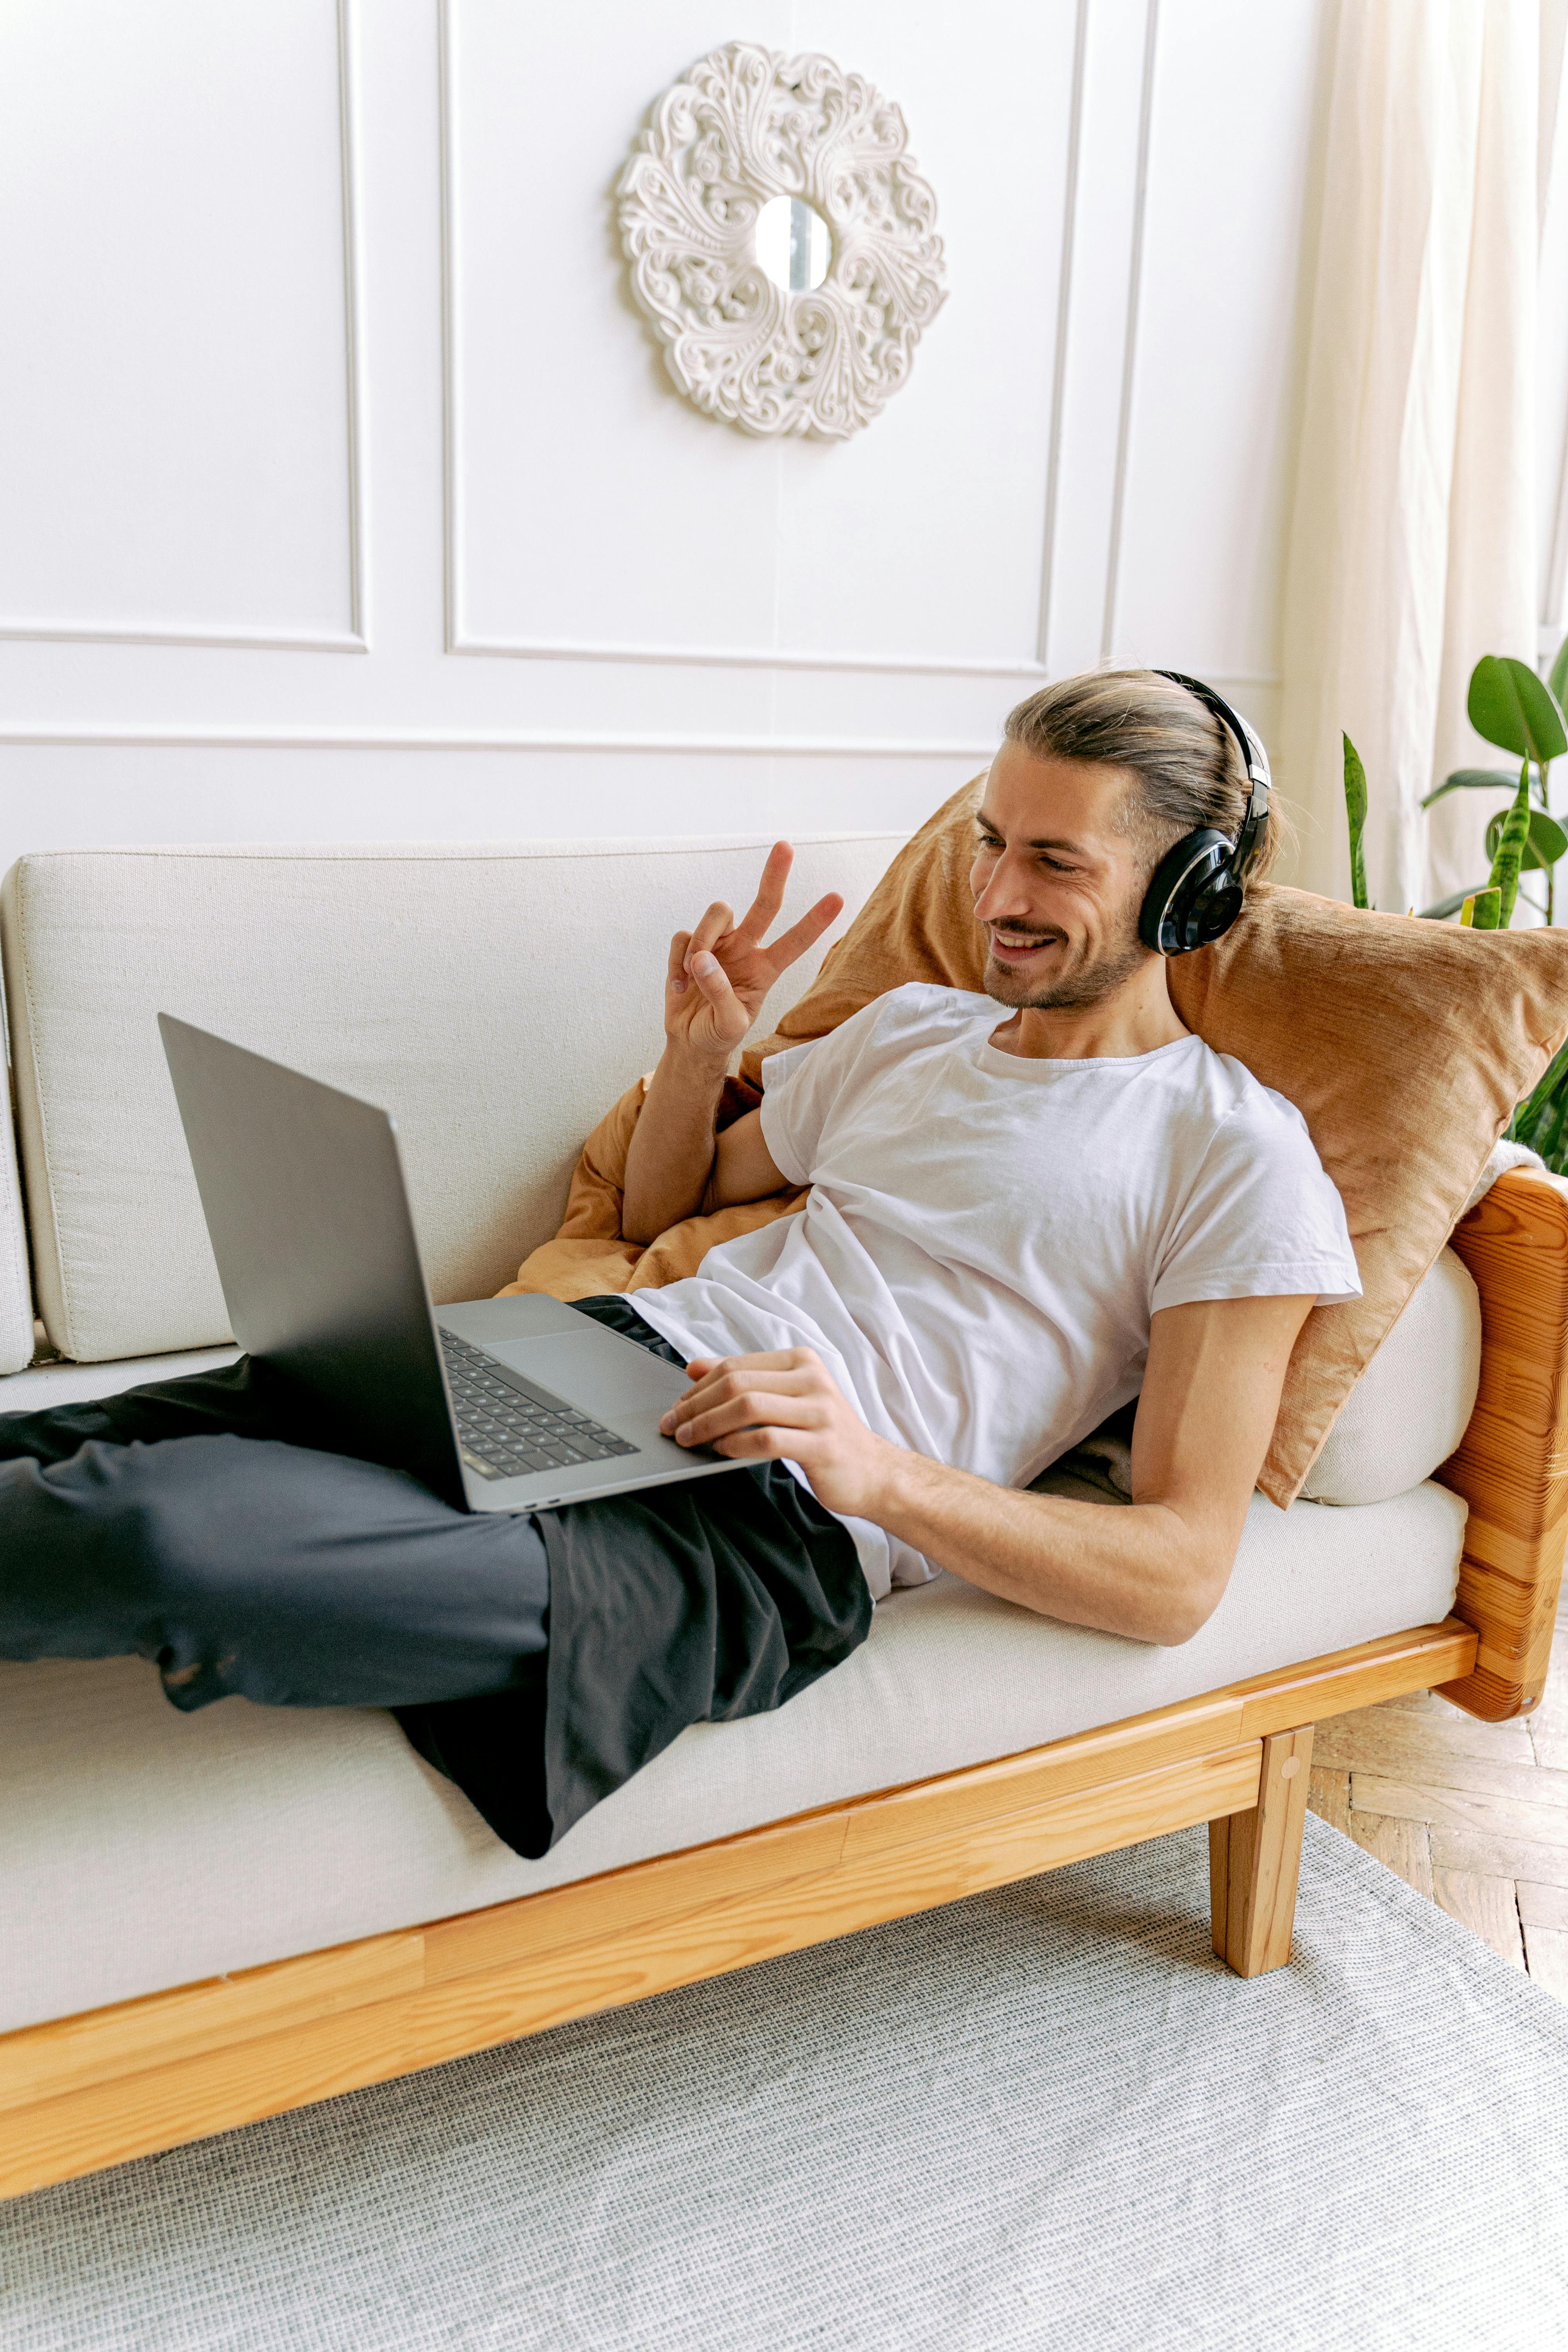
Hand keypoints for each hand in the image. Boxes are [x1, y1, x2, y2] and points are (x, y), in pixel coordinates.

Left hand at [660, 1346, 893, 1519]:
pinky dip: (736, 1444)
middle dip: (696, 1406)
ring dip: (708, 1425)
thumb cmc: (822, 1435)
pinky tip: (721, 1451)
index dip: (698, 1387)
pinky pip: (767, 1439)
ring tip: (689, 1439)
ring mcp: (820, 1411)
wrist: (873, 1472)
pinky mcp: (823, 1445)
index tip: (675, 1407)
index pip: (735, 1366)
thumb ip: (745, 1380)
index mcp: (801, 1361)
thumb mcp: (785, 1398)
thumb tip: (693, 1367)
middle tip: (673, 1426)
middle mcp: (813, 1379)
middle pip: (737, 1383)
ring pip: (749, 1407)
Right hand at [664, 843, 842, 1066]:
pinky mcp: (689, 945)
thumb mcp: (728, 1025)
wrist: (690, 1041)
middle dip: (774, 876)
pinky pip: (682, 936)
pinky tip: (679, 987)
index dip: (815, 921)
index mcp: (765, 969)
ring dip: (702, 939)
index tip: (838, 897)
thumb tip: (703, 959)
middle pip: (764, 905)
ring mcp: (717, 944)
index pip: (795, 942)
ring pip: (717, 914)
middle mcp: (745, 949)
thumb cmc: (718, 1034)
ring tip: (692, 976)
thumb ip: (721, 994)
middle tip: (786, 845)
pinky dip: (676, 962)